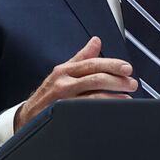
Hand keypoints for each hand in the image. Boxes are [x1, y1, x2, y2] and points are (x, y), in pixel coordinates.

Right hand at [15, 37, 136, 130]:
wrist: (27, 118)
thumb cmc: (47, 95)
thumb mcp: (62, 72)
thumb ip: (81, 58)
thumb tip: (96, 41)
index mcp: (65, 70)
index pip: (92, 63)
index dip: (112, 65)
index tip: (127, 68)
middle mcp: (63, 82)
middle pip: (95, 78)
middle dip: (117, 80)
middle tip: (132, 83)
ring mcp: (62, 100)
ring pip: (93, 95)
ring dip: (114, 97)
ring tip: (127, 98)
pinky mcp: (63, 115)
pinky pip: (86, 111)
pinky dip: (102, 109)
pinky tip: (112, 111)